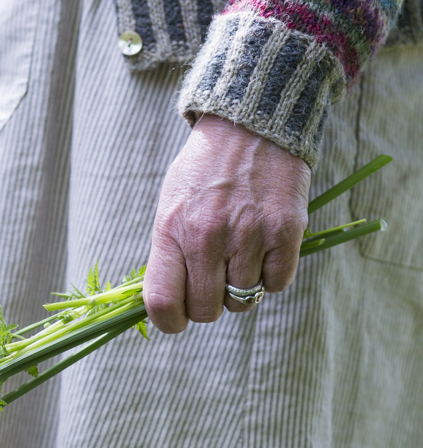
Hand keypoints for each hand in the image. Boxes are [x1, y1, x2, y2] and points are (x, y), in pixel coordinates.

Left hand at [143, 115, 310, 333]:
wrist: (250, 125)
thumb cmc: (204, 172)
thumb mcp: (171, 207)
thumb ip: (168, 255)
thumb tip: (167, 306)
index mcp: (171, 230)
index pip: (162, 303)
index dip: (169, 322)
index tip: (177, 319)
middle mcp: (207, 236)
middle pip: (206, 310)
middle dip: (208, 304)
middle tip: (213, 281)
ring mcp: (248, 235)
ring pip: (243, 300)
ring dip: (242, 288)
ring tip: (240, 255)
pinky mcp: (285, 231)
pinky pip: (276, 284)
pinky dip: (271, 276)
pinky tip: (264, 250)